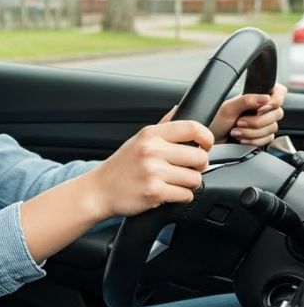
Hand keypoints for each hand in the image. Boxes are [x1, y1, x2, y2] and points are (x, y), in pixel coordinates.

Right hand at [87, 121, 211, 218]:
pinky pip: (186, 195)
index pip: (192, 128)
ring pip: (195, 179)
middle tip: (185, 170)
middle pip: (200, 157)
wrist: (98, 190)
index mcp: (150, 134)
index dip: (207, 138)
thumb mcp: (138, 140)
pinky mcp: (155, 192)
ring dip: (188, 184)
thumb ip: (162, 126)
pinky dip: (180, 197)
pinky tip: (166, 193)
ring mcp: (153, 171)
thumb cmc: (121, 166)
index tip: (206, 146)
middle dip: (198, 167)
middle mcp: (152, 150)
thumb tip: (179, 108)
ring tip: (172, 182)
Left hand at [208, 84, 286, 145]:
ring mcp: (265, 123)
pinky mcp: (264, 136)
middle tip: (239, 122)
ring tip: (236, 131)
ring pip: (272, 128)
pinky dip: (253, 141)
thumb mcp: (228, 108)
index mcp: (256, 97)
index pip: (279, 92)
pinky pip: (268, 139)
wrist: (213, 140)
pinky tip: (242, 139)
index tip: (260, 109)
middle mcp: (263, 109)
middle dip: (256, 121)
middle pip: (277, 113)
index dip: (274, 101)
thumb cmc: (218, 122)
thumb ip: (246, 100)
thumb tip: (266, 97)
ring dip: (252, 132)